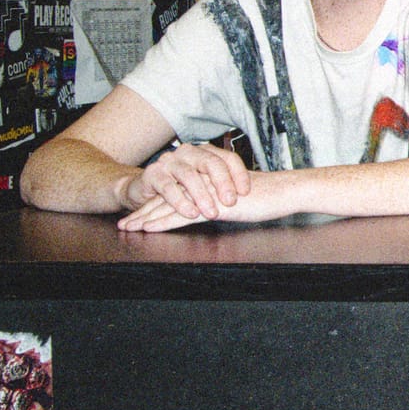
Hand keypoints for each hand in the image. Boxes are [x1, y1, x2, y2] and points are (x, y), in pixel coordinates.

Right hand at [117, 141, 250, 225]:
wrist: (146, 187)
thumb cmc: (180, 187)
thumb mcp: (204, 183)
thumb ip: (222, 184)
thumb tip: (252, 193)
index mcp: (205, 152)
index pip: (228, 158)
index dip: (239, 174)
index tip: (246, 192)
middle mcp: (189, 153)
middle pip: (210, 163)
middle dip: (222, 183)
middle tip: (231, 202)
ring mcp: (170, 162)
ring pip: (189, 176)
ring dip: (202, 196)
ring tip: (211, 213)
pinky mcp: (153, 174)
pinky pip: (168, 188)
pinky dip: (180, 202)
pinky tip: (190, 213)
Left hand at [119, 166, 306, 232]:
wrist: (284, 191)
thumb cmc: (267, 196)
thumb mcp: (239, 197)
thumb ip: (221, 199)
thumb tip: (212, 209)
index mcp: (207, 182)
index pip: (176, 193)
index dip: (156, 204)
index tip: (139, 215)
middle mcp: (203, 185)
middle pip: (167, 199)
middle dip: (143, 212)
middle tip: (124, 222)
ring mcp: (207, 194)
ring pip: (170, 206)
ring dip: (146, 218)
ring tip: (129, 227)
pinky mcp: (214, 205)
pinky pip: (183, 215)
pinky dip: (163, 222)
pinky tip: (149, 227)